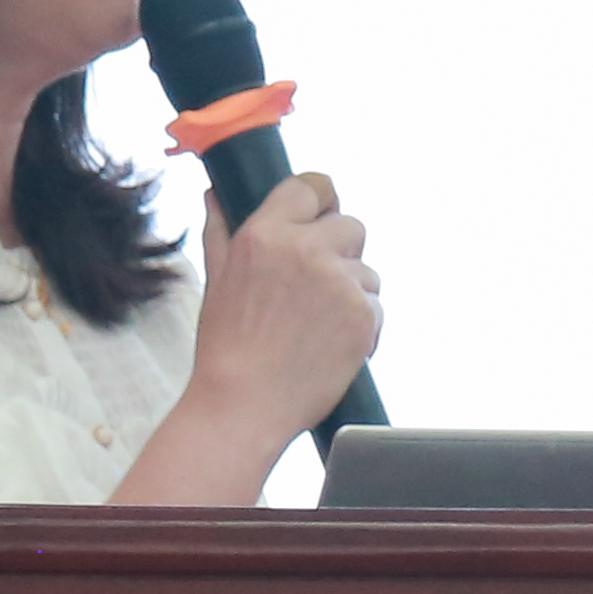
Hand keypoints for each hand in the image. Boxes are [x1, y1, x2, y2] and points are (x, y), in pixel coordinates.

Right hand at [189, 169, 379, 430]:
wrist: (244, 406)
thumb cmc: (226, 347)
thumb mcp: (216, 280)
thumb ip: (221, 230)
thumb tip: (217, 193)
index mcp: (264, 234)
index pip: (312, 186)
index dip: (321, 202)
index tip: (320, 218)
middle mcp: (305, 250)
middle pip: (352, 226)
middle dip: (341, 252)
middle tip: (317, 287)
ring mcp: (339, 283)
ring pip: (367, 272)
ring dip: (352, 294)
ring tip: (316, 328)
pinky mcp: (363, 316)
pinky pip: (376, 307)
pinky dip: (362, 327)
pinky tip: (331, 347)